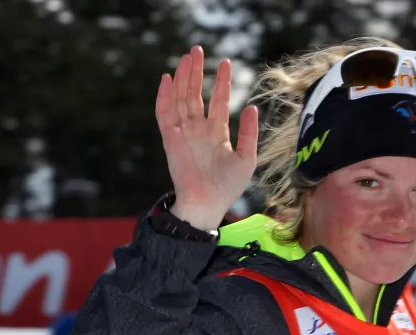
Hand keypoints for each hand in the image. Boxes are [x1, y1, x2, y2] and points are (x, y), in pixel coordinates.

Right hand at [155, 45, 258, 229]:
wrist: (207, 203)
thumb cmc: (228, 186)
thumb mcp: (246, 158)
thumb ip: (248, 133)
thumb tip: (251, 107)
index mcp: (217, 132)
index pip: (218, 100)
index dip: (221, 82)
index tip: (226, 62)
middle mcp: (198, 129)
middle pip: (195, 94)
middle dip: (197, 72)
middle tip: (197, 50)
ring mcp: (183, 132)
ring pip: (181, 98)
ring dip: (183, 78)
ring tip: (186, 57)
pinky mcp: (170, 138)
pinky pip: (164, 113)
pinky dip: (164, 96)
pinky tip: (168, 79)